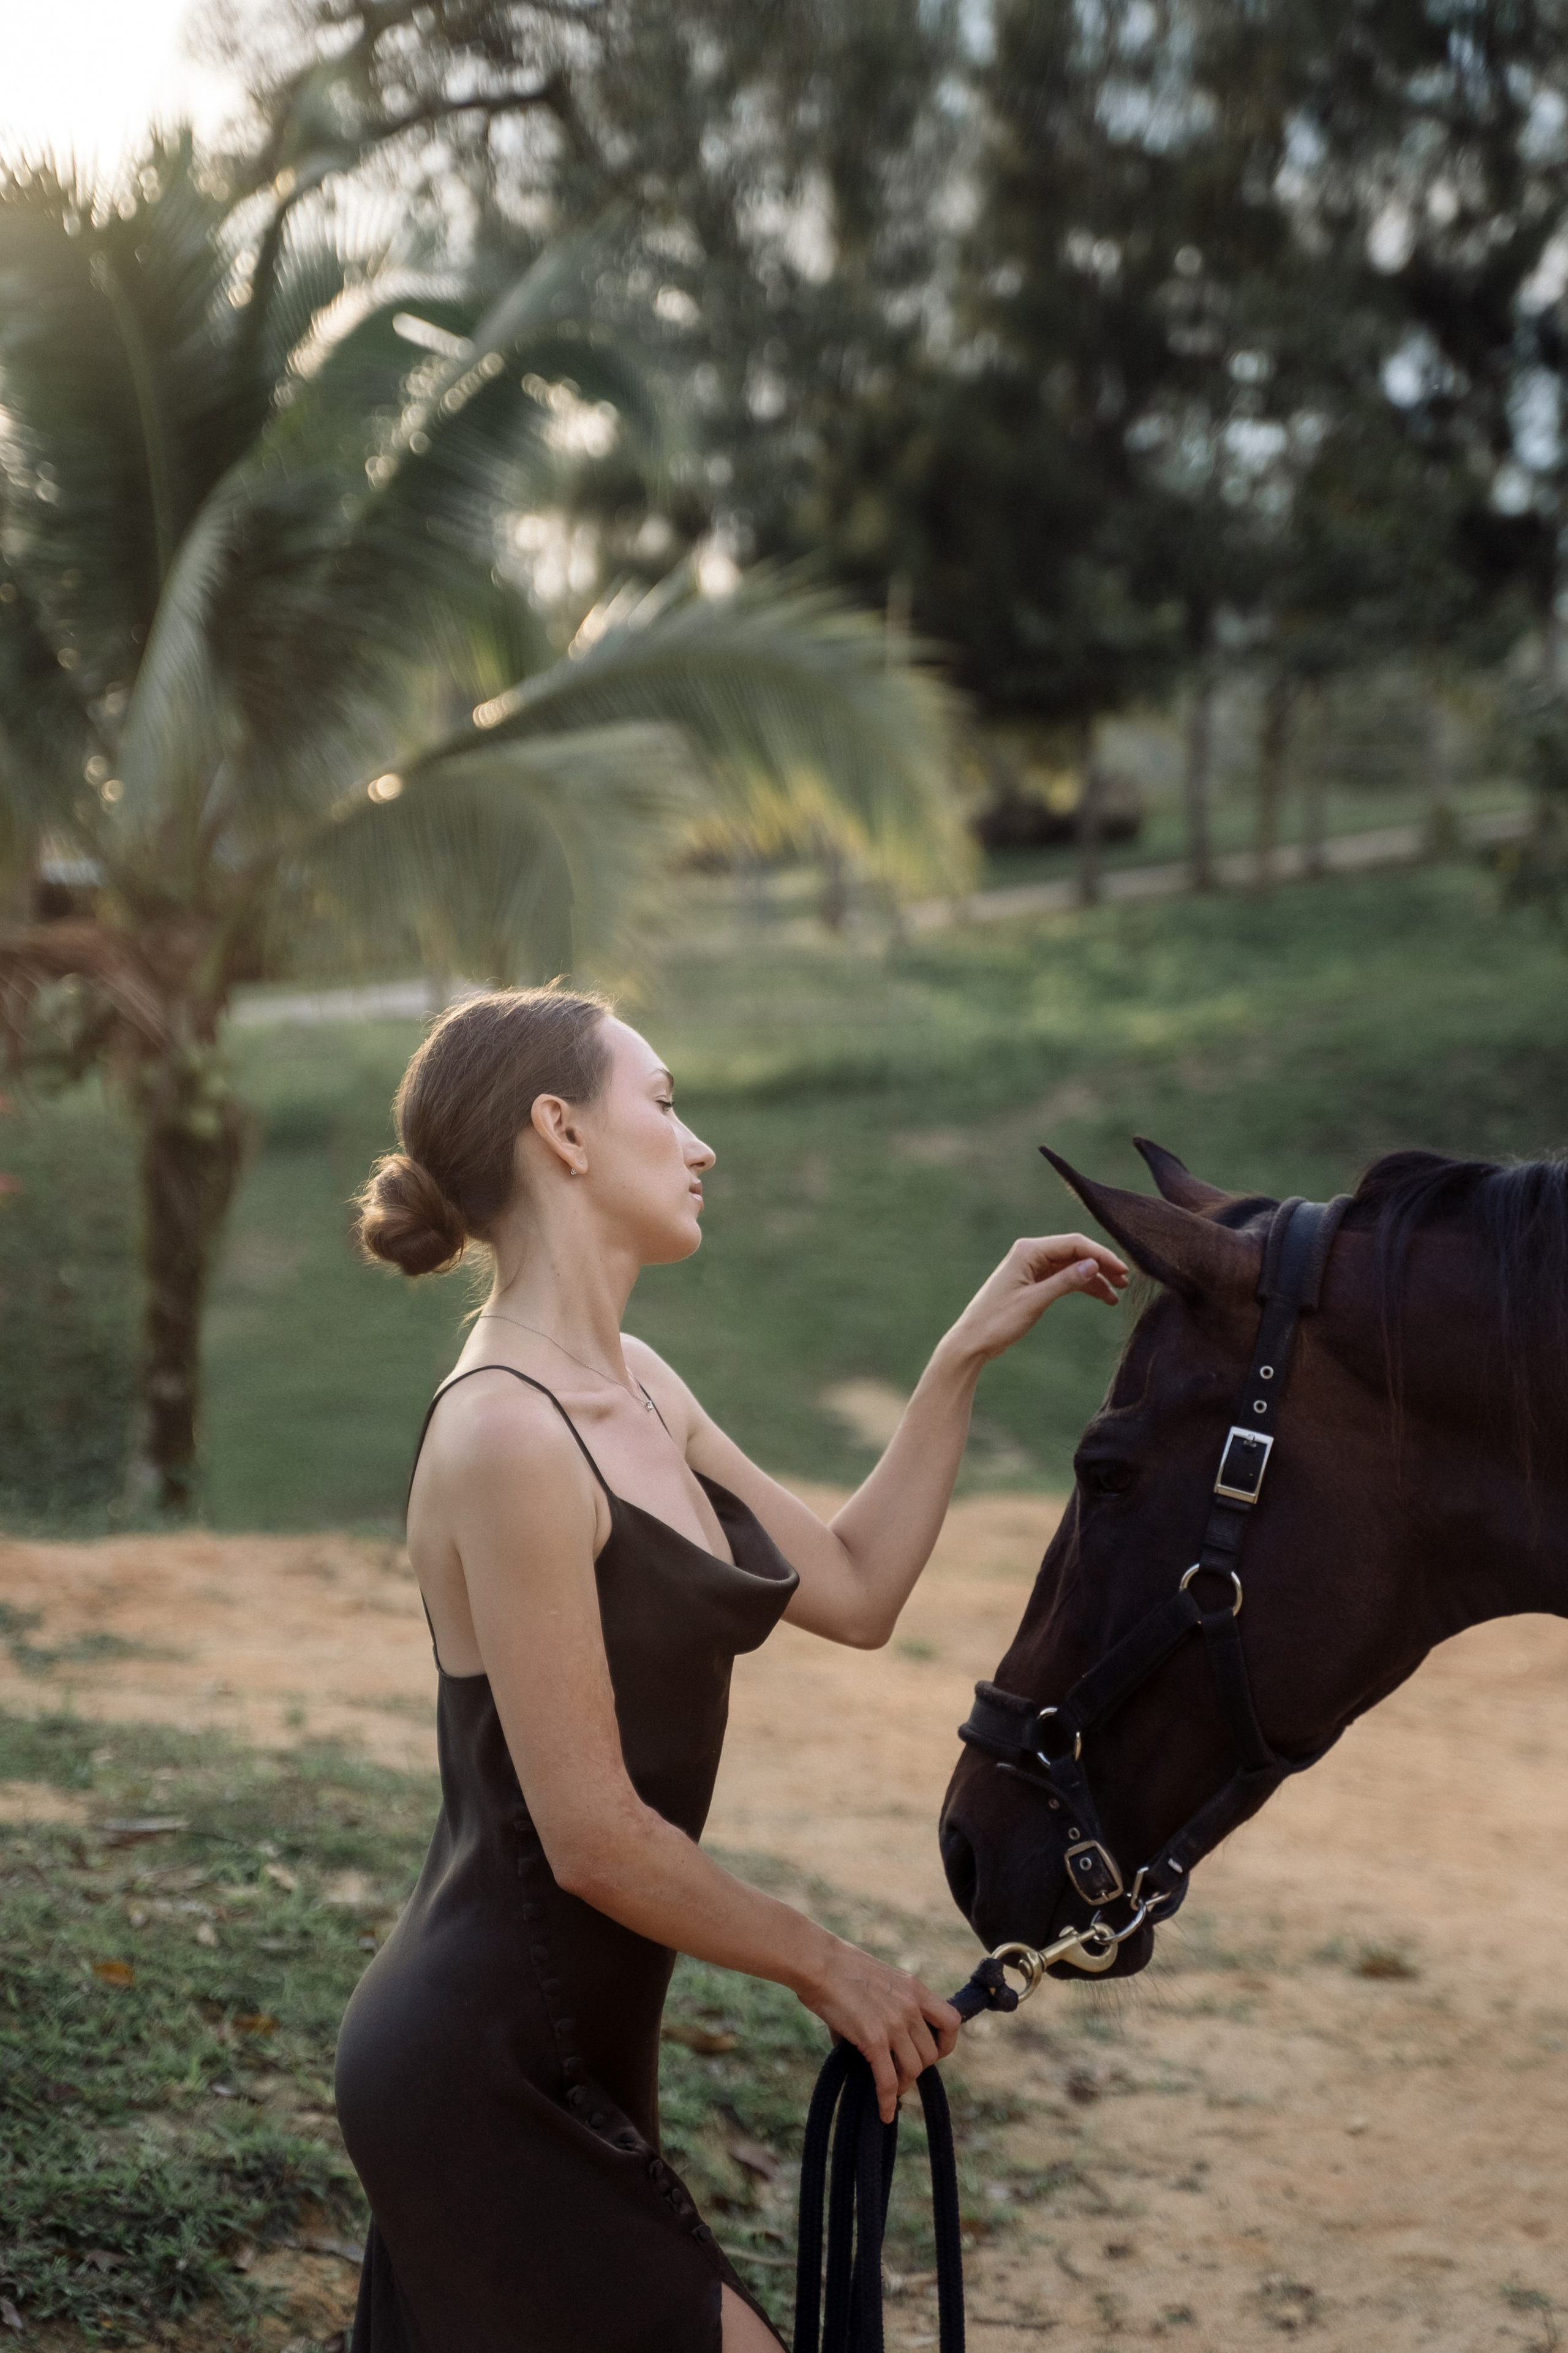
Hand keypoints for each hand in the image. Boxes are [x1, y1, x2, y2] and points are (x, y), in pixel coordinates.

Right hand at [799, 1940, 961, 2122]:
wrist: (818, 1962)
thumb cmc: (840, 1969)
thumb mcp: (880, 1981)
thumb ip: (889, 2009)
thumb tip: (882, 2045)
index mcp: (915, 1988)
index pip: (951, 2021)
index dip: (945, 2044)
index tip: (931, 2053)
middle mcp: (911, 2006)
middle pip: (930, 2053)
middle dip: (917, 2068)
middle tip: (901, 2071)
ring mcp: (894, 2023)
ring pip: (914, 2069)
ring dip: (904, 2084)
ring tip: (892, 2087)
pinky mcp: (874, 2039)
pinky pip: (888, 2081)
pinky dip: (887, 2101)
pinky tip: (883, 2113)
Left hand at [945, 1233, 1128, 1366]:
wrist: (972, 1341)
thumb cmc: (997, 1321)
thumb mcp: (1035, 1301)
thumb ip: (1065, 1281)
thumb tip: (1094, 1264)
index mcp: (1028, 1251)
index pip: (1074, 1244)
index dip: (1101, 1256)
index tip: (1122, 1271)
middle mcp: (1030, 1254)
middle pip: (1075, 1253)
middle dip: (1100, 1265)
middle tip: (1125, 1282)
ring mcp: (1031, 1268)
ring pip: (1071, 1267)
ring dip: (1094, 1278)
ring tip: (1116, 1295)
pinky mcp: (1032, 1282)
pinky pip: (1062, 1278)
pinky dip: (1080, 1286)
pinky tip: (1100, 1296)